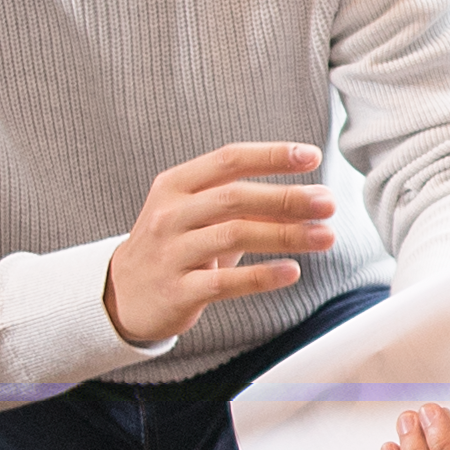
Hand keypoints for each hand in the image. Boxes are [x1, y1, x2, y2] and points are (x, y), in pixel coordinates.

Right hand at [108, 143, 333, 348]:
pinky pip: (224, 281)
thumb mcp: (200, 216)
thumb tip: (309, 199)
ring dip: (285, 235)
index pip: (229, 159)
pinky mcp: (177, 291)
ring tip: (325, 237)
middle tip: (328, 203)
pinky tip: (292, 272)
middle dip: (288, 198)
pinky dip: (262, 275)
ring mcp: (171, 252)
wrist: (121, 295)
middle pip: (236, 197)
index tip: (311, 156)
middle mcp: (170, 214)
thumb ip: (246, 204)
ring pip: (234, 235)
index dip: (271, 155)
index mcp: (176, 185)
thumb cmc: (174, 247)